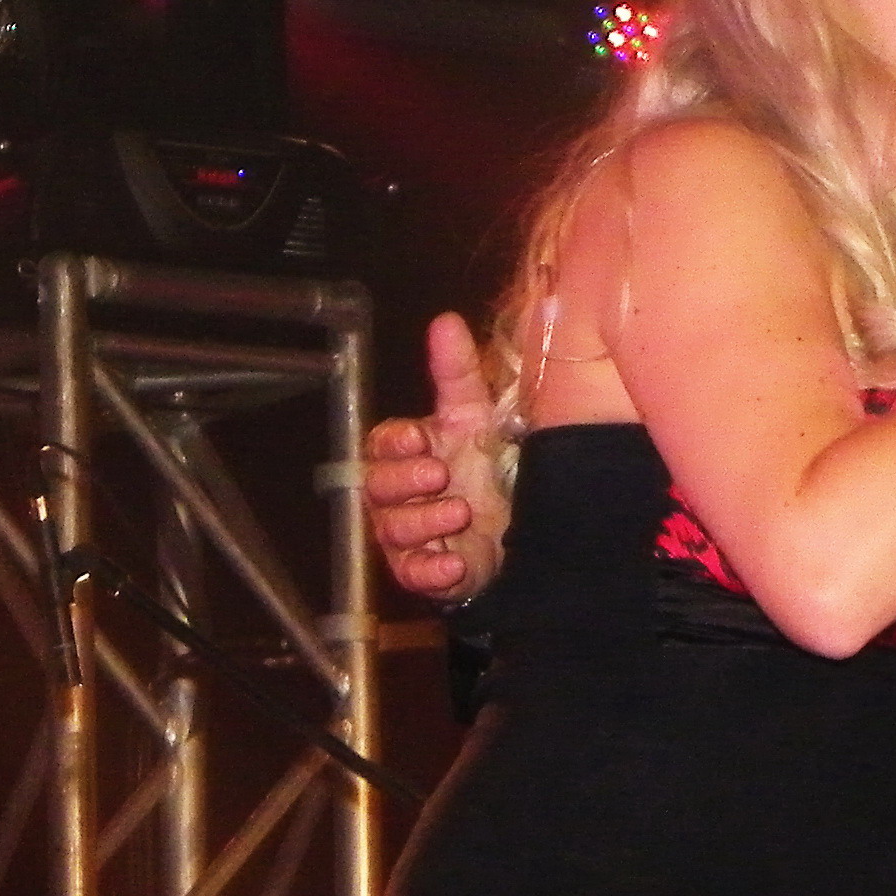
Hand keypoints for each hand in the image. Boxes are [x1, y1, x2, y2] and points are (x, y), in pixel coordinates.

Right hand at [366, 311, 510, 605]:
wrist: (518, 524)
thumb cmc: (487, 463)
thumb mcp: (476, 416)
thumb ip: (457, 374)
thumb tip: (444, 321)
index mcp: (408, 452)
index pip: (381, 443)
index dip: (395, 442)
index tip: (420, 438)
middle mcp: (399, 493)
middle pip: (376, 486)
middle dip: (404, 480)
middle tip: (438, 474)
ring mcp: (408, 534)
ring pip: (391, 529)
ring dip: (423, 521)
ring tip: (460, 511)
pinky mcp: (424, 571)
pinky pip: (412, 574)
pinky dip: (430, 571)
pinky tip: (452, 565)